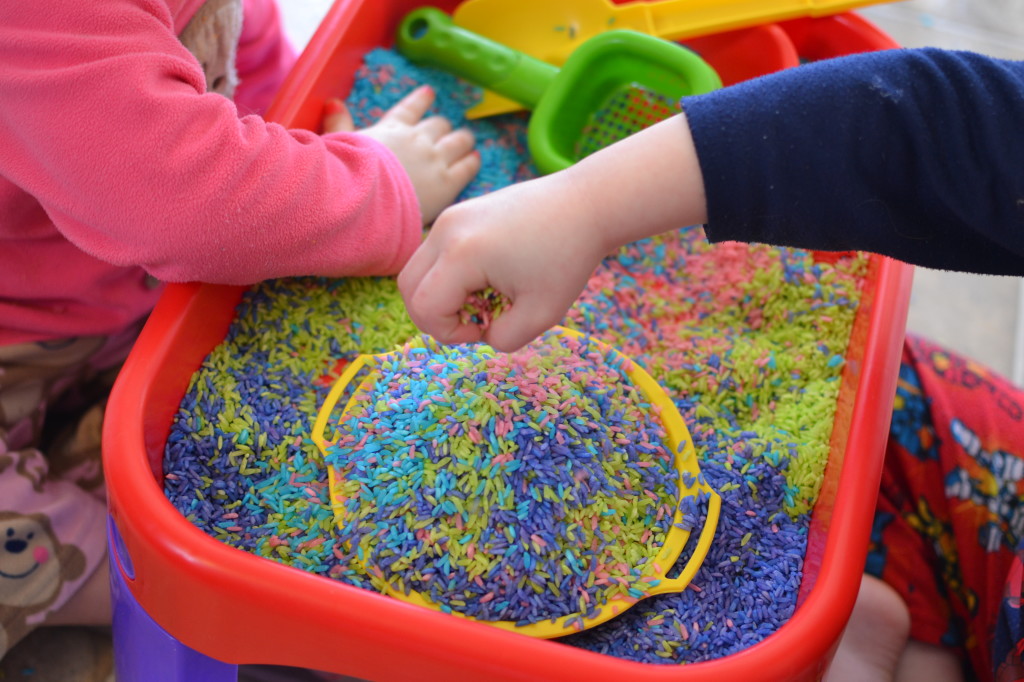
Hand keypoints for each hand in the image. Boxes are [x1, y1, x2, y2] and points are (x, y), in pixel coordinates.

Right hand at [323, 86, 480, 224]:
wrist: (366, 199)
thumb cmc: (349, 173)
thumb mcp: (341, 144)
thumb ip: (338, 124)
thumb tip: (333, 102)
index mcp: (392, 128)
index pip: (410, 108)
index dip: (421, 100)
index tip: (429, 93)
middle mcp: (418, 139)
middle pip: (438, 125)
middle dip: (443, 127)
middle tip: (447, 131)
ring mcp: (435, 159)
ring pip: (458, 141)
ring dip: (463, 140)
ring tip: (467, 142)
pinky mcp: (448, 183)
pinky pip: (468, 166)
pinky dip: (472, 161)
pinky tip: (475, 159)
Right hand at [398, 172, 607, 351]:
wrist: (585, 204)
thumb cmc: (568, 258)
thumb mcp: (541, 315)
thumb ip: (504, 338)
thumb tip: (482, 333)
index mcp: (463, 253)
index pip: (425, 308)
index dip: (449, 333)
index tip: (486, 329)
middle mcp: (446, 230)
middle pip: (408, 288)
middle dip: (435, 315)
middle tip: (478, 319)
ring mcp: (450, 217)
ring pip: (417, 270)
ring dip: (441, 295)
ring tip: (484, 297)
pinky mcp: (459, 213)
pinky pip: (435, 254)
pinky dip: (450, 275)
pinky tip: (489, 277)